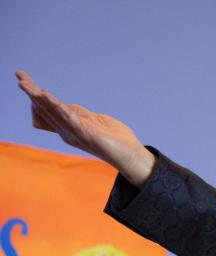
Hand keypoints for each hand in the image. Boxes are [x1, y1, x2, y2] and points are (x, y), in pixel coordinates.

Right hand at [15, 70, 155, 186]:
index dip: (36, 96)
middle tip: (19, 75)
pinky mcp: (85, 133)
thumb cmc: (116, 140)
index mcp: (69, 128)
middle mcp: (67, 132)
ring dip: (38, 96)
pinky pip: (67, 117)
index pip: (48, 110)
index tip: (24, 80)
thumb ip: (80, 114)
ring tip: (25, 84)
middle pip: (45, 109)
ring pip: (52, 111)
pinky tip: (45, 95)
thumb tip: (65, 106)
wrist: (132, 156)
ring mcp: (75, 133)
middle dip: (32, 92)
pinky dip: (56, 105)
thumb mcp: (95, 121)